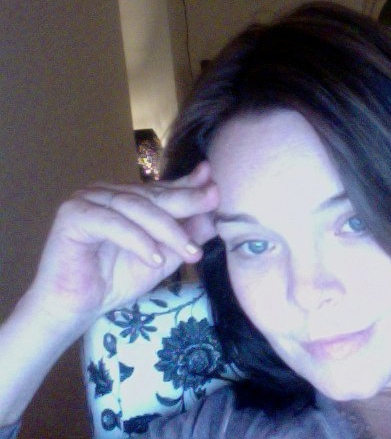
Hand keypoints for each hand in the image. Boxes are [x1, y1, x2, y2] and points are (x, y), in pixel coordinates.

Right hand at [24, 161, 217, 331]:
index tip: (215, 185)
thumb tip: (214, 218)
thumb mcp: (164, 257)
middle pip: (155, 195)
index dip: (190, 186)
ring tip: (189, 253)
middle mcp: (110, 193)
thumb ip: (186, 236)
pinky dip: (137, 240)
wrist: (77, 307)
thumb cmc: (117, 281)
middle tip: (213, 203)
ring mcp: (89, 199)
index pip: (164, 189)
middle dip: (187, 201)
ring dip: (167, 229)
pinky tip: (155, 258)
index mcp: (130, 199)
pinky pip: (112, 223)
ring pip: (137, 207)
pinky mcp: (73, 214)